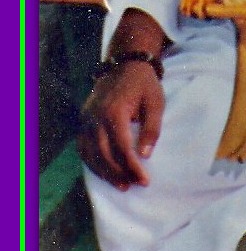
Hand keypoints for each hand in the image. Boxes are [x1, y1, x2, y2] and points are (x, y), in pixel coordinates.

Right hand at [77, 9, 165, 189]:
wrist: (125, 64)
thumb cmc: (144, 84)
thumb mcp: (155, 103)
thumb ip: (151, 129)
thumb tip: (145, 156)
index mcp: (113, 111)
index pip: (121, 147)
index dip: (132, 167)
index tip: (144, 180)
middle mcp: (95, 117)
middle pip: (103, 154)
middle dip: (118, 173)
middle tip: (132, 186)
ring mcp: (86, 118)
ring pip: (90, 153)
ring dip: (104, 172)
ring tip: (121, 185)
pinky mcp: (83, 120)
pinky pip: (83, 146)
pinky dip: (93, 162)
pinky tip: (105, 171)